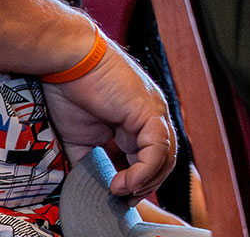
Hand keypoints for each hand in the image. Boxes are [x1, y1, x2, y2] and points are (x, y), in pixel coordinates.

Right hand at [40, 41, 176, 198]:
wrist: (69, 62)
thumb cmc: (72, 92)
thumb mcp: (81, 137)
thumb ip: (92, 160)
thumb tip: (92, 186)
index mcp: (139, 123)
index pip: (152, 159)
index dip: (140, 181)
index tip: (120, 195)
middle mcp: (153, 118)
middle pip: (165, 161)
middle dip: (147, 185)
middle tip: (123, 199)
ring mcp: (155, 113)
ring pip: (167, 156)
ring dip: (146, 181)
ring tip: (120, 190)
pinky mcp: (150, 111)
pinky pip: (158, 147)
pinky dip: (145, 169)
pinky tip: (124, 180)